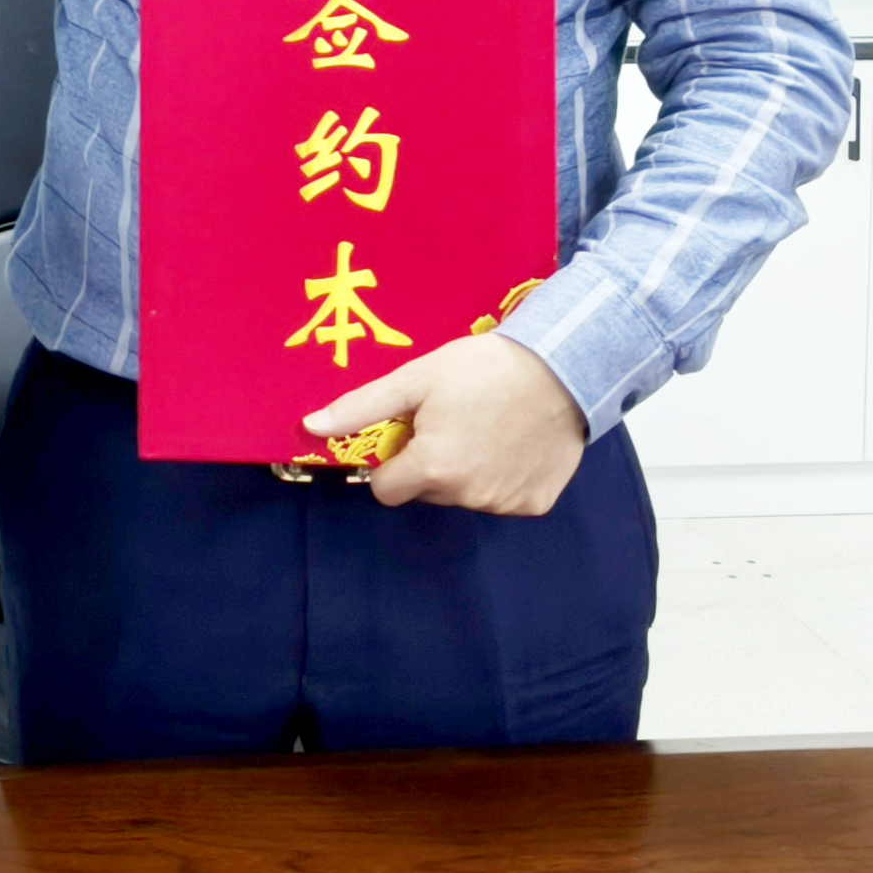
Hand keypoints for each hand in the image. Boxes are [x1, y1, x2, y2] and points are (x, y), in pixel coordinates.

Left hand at [303, 334, 587, 515]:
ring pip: (463, 496)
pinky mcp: (535, 503)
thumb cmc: (483, 368)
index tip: (410, 434)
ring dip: (465, 472)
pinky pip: (503, 498)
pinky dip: (503, 477)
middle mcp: (467, 496)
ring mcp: (504, 504)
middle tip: (450, 422)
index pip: (386, 490)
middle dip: (428, 465)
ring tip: (485, 427)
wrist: (562, 367)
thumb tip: (310, 427)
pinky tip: (513, 442)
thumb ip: (362, 408)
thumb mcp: (415, 380)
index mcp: (432, 469)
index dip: (391, 462)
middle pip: (426, 492)